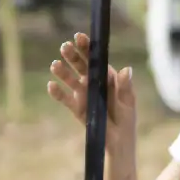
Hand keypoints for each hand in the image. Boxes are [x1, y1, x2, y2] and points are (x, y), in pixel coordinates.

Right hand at [46, 32, 136, 155]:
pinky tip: (51, 86)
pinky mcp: (76, 108)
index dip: (87, 47)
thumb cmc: (126, 119)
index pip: (96, 59)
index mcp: (107, 76)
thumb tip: (127, 69)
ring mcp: (83, 94)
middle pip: (81, 65)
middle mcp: (92, 82)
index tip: (80, 37)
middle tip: (65, 47)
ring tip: (55, 65)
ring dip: (62, 72)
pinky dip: (57, 93)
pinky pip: (65, 99)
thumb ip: (125, 87)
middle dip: (73, 55)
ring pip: (70, 79)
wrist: (118, 142)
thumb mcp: (128, 102)